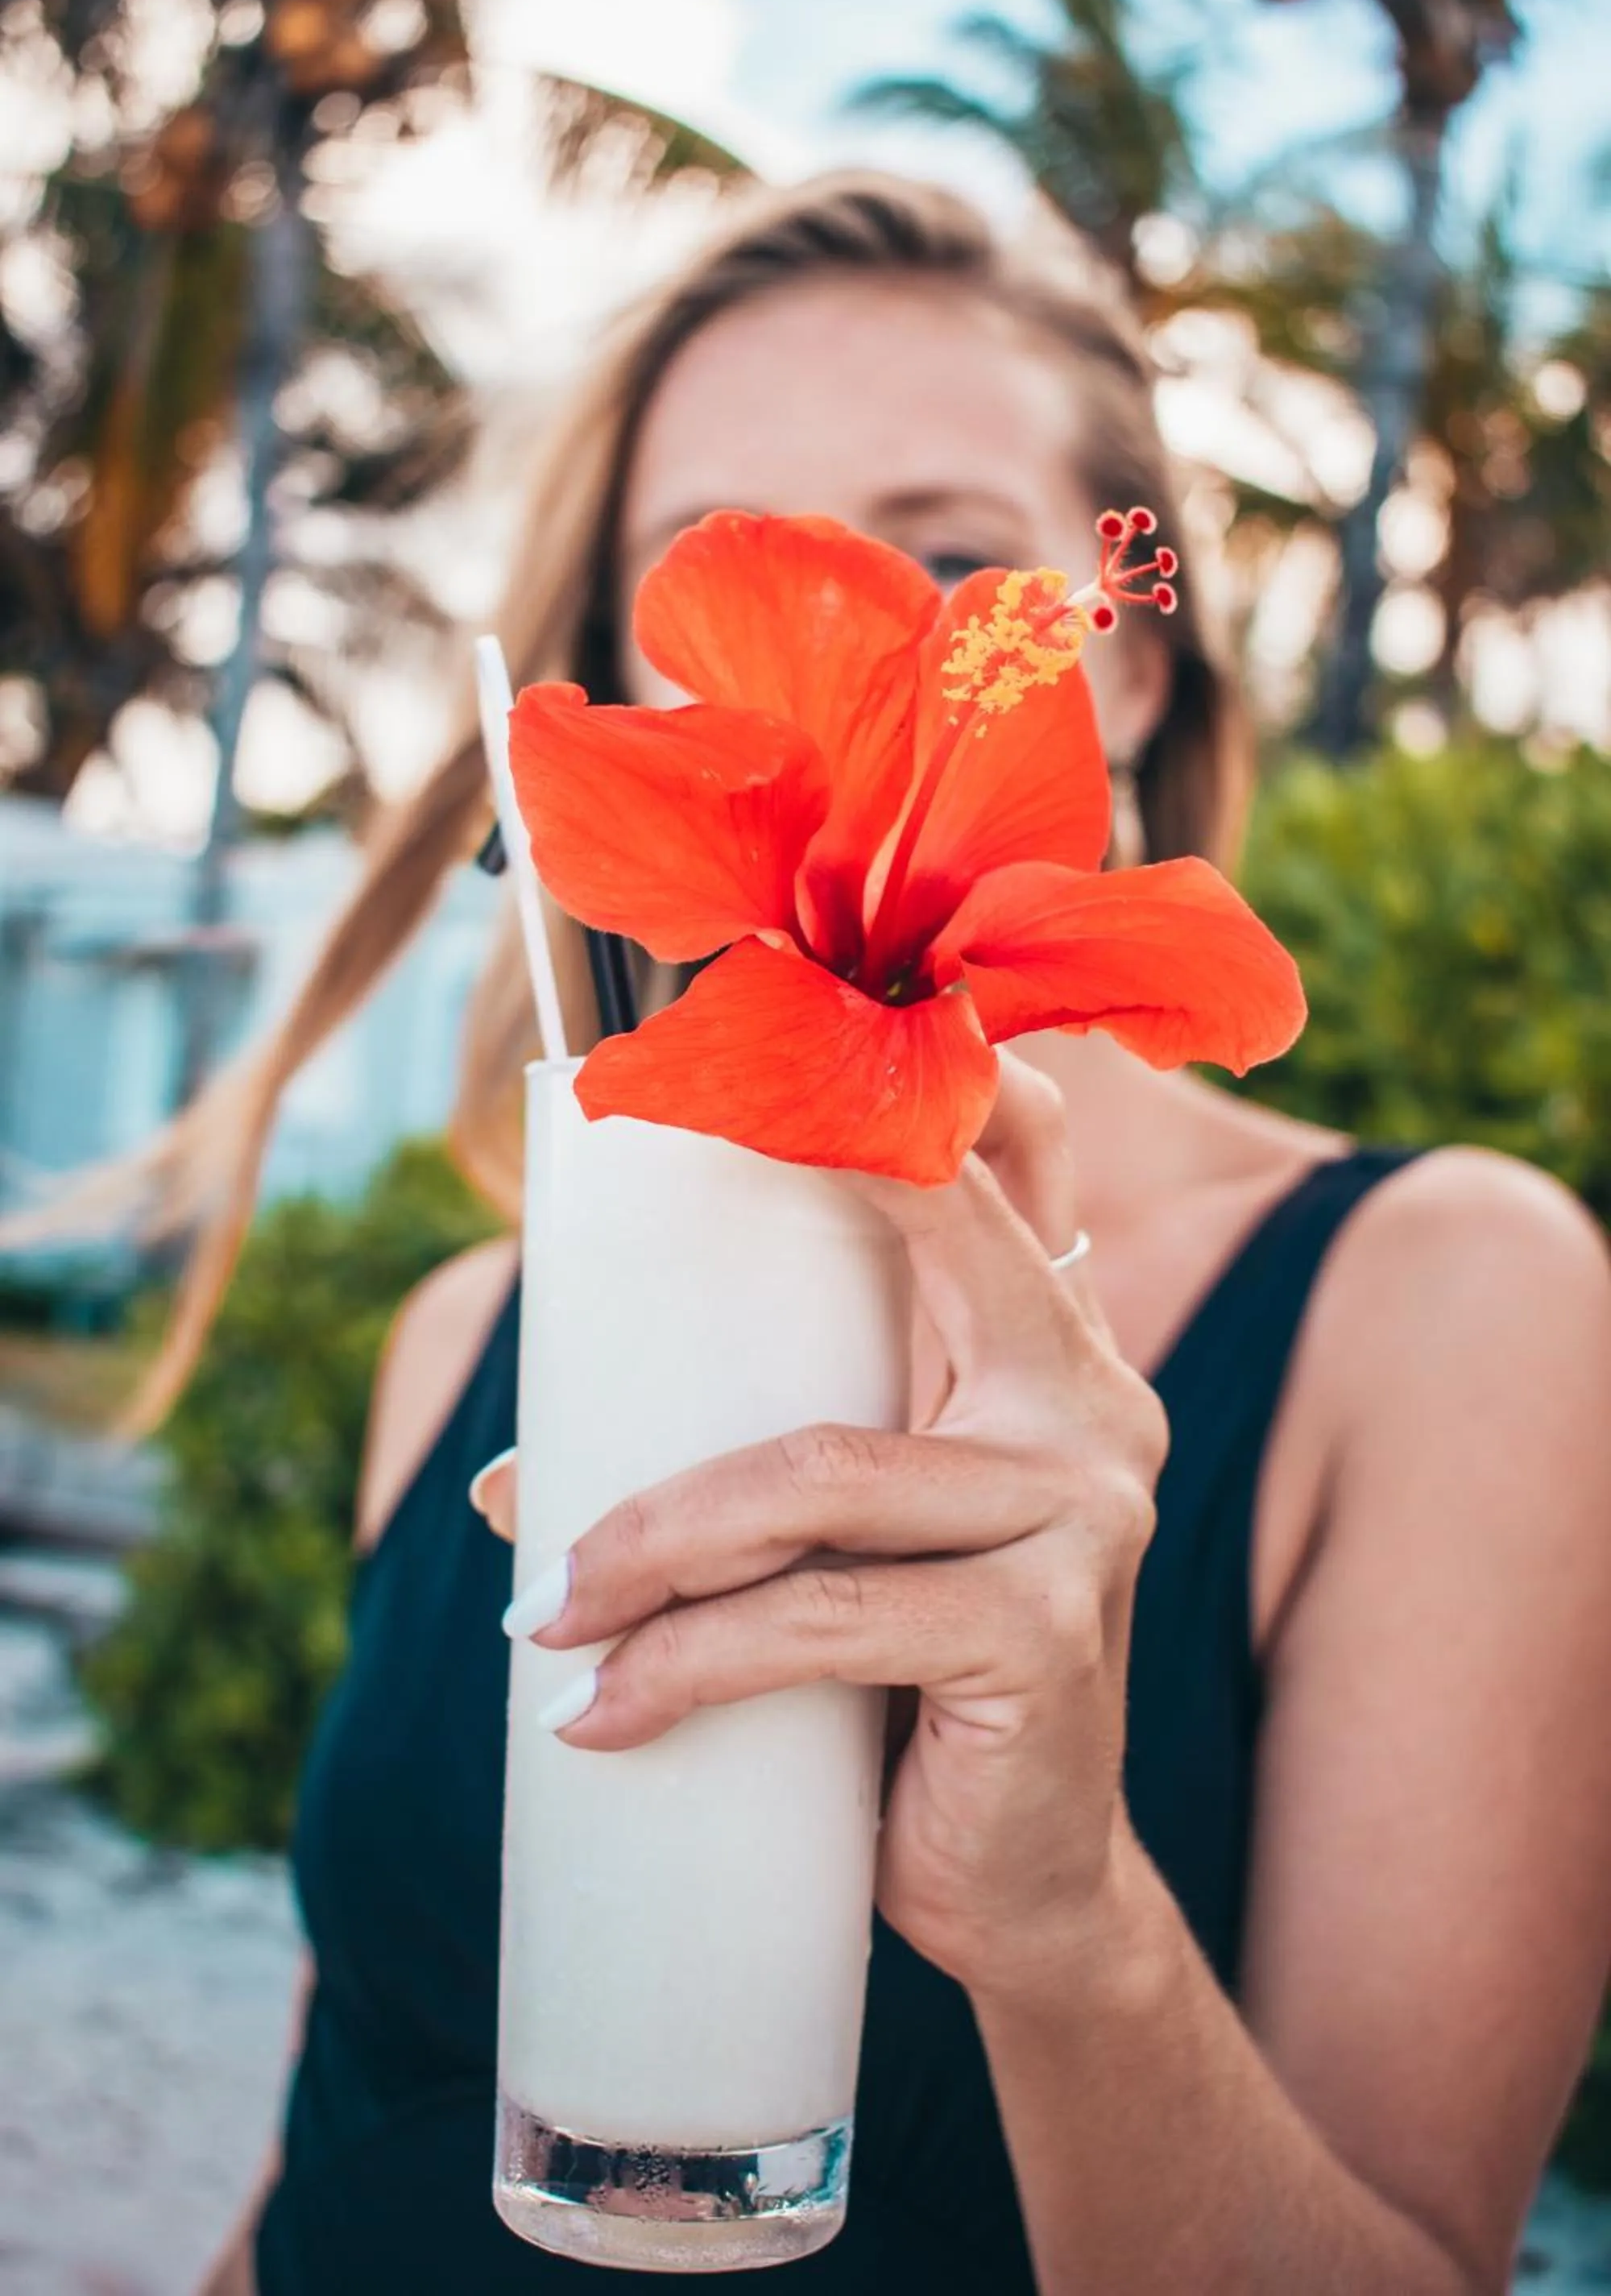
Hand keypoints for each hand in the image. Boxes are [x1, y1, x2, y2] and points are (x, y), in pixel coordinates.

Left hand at [474, 1054, 1166, 1999]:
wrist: (1020, 1881)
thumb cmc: (907, 1687)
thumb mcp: (831, 1550)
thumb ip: (719, 1475)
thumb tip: (504, 1474)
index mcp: (1046, 1350)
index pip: (1004, 1160)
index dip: (914, 1070)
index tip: (776, 1006)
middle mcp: (1091, 1400)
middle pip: (937, 1229)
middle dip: (798, 1149)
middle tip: (648, 1103)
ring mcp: (1085, 1511)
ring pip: (815, 1471)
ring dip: (647, 1544)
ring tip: (551, 1612)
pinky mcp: (1049, 1632)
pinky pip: (822, 1619)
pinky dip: (685, 1664)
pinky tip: (599, 1715)